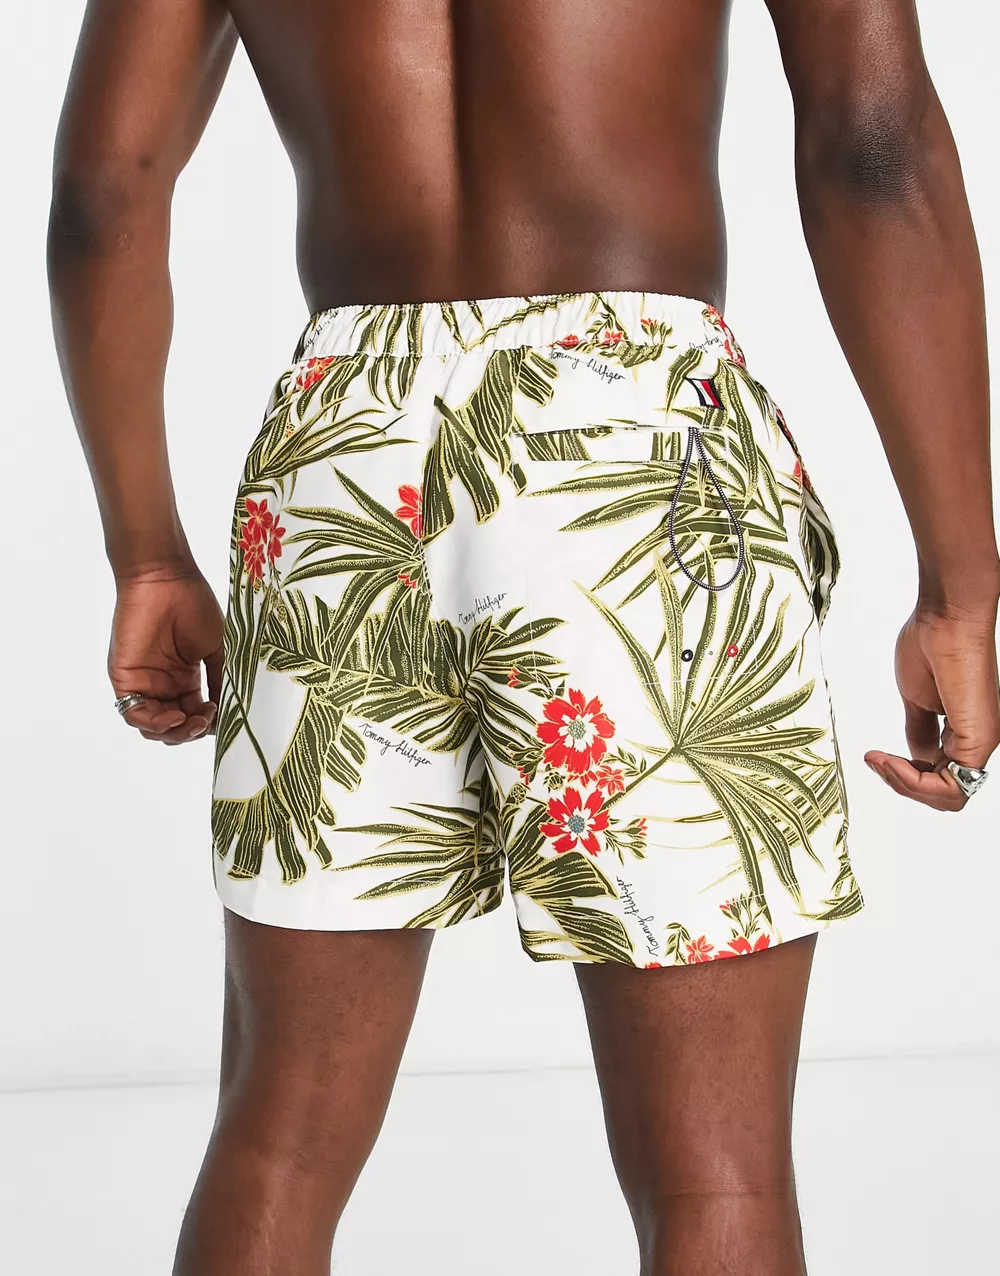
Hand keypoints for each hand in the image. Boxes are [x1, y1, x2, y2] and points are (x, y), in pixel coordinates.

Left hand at [109, 565, 223, 744]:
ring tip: (194, 722)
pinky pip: (134, 714)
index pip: (194, 715)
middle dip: (192, 732)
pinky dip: (154, 724)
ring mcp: (143, 683)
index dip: (208, 724)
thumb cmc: (193, 605)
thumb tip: (230, 710)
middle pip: (174, 727)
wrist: (165, 579)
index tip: (225, 719)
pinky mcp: (124, 679)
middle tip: (208, 722)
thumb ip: (220, 680)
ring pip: (153, 727)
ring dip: (175, 733)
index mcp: (184, 678)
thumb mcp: (216, 649)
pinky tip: (175, 718)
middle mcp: (163, 684)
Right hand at [866, 606, 999, 809]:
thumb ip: (918, 731)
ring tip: (880, 761)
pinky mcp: (979, 739)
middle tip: (876, 762)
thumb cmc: (929, 645)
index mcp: (965, 731)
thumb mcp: (917, 700)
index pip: (940, 778)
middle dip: (903, 786)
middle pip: (943, 795)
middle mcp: (977, 741)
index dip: (905, 777)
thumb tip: (914, 757)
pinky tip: (889, 761)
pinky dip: (913, 781)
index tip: (877, 757)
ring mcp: (981, 742)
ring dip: (904, 785)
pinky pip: (950, 786)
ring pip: (948, 797)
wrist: (944, 619)